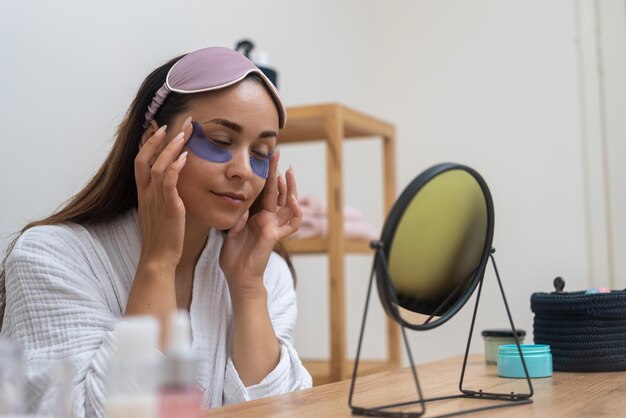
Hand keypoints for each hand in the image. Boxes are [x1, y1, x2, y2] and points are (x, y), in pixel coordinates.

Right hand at [134, 117, 192, 269]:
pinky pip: (168, 182)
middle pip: (146, 157)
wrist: (159, 259)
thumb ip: (164, 196)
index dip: (150, 142)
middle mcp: (146, 193)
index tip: (162, 128)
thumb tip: (173, 184)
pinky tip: (186, 157)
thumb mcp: (160, 212)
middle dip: (161, 137)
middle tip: (179, 122)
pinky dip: (175, 167)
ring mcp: (155, 200)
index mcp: (143, 193)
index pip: (141, 160)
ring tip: (186, 133)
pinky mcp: (168, 208)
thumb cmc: (163, 238)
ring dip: (171, 147)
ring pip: (157, 165)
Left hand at [219, 150, 300, 298]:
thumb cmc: (233, 259)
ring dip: (290, 187)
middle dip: (278, 173)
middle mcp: (269, 220)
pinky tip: (290, 199)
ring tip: (287, 172)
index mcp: (257, 217)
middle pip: (278, 192)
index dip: (266, 175)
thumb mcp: (230, 231)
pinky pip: (292, 222)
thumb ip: (237, 218)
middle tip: (278, 155)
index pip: (264, 191)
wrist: (237, 278)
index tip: (266, 158)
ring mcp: (274, 227)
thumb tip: (239, 202)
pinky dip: (295, 210)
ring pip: (289, 203)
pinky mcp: (276, 236)